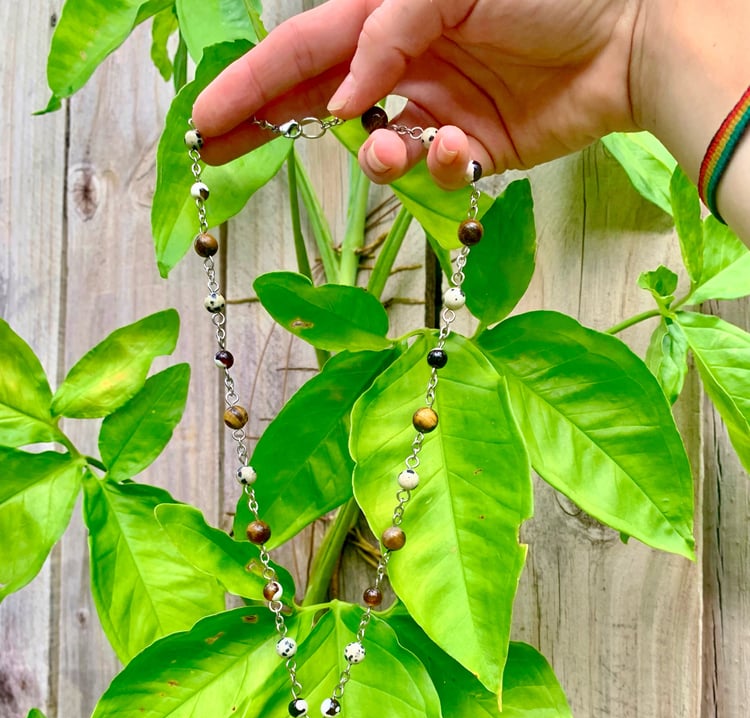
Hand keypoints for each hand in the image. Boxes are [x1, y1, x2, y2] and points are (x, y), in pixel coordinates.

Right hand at [192, 0, 643, 187]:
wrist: (629, 39)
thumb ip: (386, 33)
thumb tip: (343, 100)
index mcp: (387, 18)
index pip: (302, 53)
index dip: (250, 86)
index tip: (204, 121)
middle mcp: (403, 66)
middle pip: (316, 103)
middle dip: (267, 130)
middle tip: (217, 158)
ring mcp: (434, 112)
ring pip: (374, 152)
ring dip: (376, 160)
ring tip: (395, 150)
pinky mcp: (469, 154)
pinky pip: (434, 176)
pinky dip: (439, 170)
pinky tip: (461, 148)